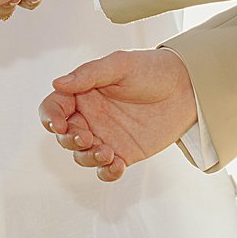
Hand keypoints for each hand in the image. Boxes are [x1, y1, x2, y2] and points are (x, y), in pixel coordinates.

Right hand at [39, 48, 197, 181]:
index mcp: (83, 92)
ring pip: (82, 155)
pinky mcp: (123, 153)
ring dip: (88, 158)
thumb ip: (89, 74)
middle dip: (69, 140)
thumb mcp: (120, 64)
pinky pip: (106, 170)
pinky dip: (107, 172)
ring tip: (107, 152)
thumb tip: (58, 83)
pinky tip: (117, 166)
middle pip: (64, 135)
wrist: (186, 88)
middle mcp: (90, 116)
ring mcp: (105, 136)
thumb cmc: (151, 69)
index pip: (54, 107)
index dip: (50, 117)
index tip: (58, 124)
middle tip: (87, 138)